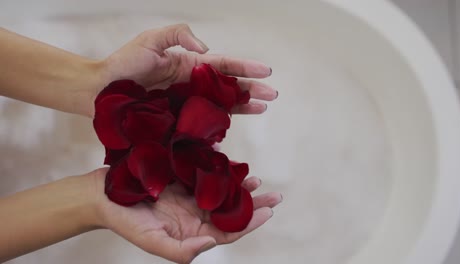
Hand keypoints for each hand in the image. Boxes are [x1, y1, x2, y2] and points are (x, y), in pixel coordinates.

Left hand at [79, 24, 277, 116]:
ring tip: (262, 107)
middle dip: (252, 88)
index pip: (224, 64)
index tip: (266, 70)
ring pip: (221, 104)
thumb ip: (180, 35)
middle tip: (273, 94)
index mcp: (190, 64)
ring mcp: (187, 103)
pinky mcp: (179, 119)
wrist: (101, 91)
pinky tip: (233, 127)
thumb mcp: (152, 39)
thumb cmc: (124, 63)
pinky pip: (204, 122)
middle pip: (229, 86)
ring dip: (243, 105)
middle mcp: (193, 84)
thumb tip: (206, 50)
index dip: (246, 67)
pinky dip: (220, 124)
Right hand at [91, 168, 281, 263]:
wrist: (103, 195)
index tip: (269, 211)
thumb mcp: (152, 242)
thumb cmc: (125, 221)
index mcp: (192, 233)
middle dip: (254, 204)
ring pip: (221, 192)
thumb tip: (210, 244)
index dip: (250, 222)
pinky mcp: (182, 177)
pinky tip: (230, 162)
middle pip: (230, 211)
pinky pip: (205, 172)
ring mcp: (189, 195)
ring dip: (240, 186)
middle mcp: (195, 215)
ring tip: (256, 180)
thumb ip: (182, 250)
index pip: (228, 231)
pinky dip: (219, 168)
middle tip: (276, 195)